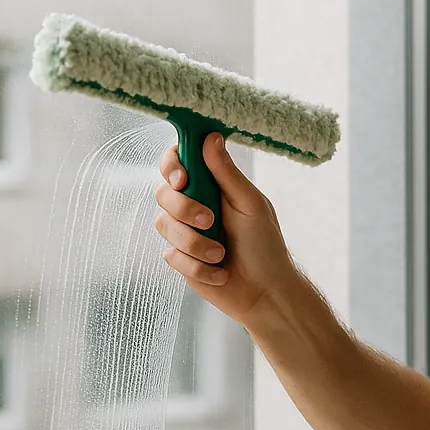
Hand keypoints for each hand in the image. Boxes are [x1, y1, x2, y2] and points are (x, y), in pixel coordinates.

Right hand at [153, 133, 297, 330]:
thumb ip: (226, 173)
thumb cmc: (265, 245)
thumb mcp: (250, 204)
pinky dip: (198, 267)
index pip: (178, 163)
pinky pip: (172, 256)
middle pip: (163, 193)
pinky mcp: (181, 259)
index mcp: (212, 186)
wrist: (265, 292)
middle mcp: (194, 205)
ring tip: (221, 254)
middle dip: (184, 209)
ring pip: (164, 226)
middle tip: (209, 221)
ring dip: (195, 243)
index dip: (172, 166)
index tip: (183, 179)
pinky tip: (219, 273)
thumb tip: (210, 136)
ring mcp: (185, 232)